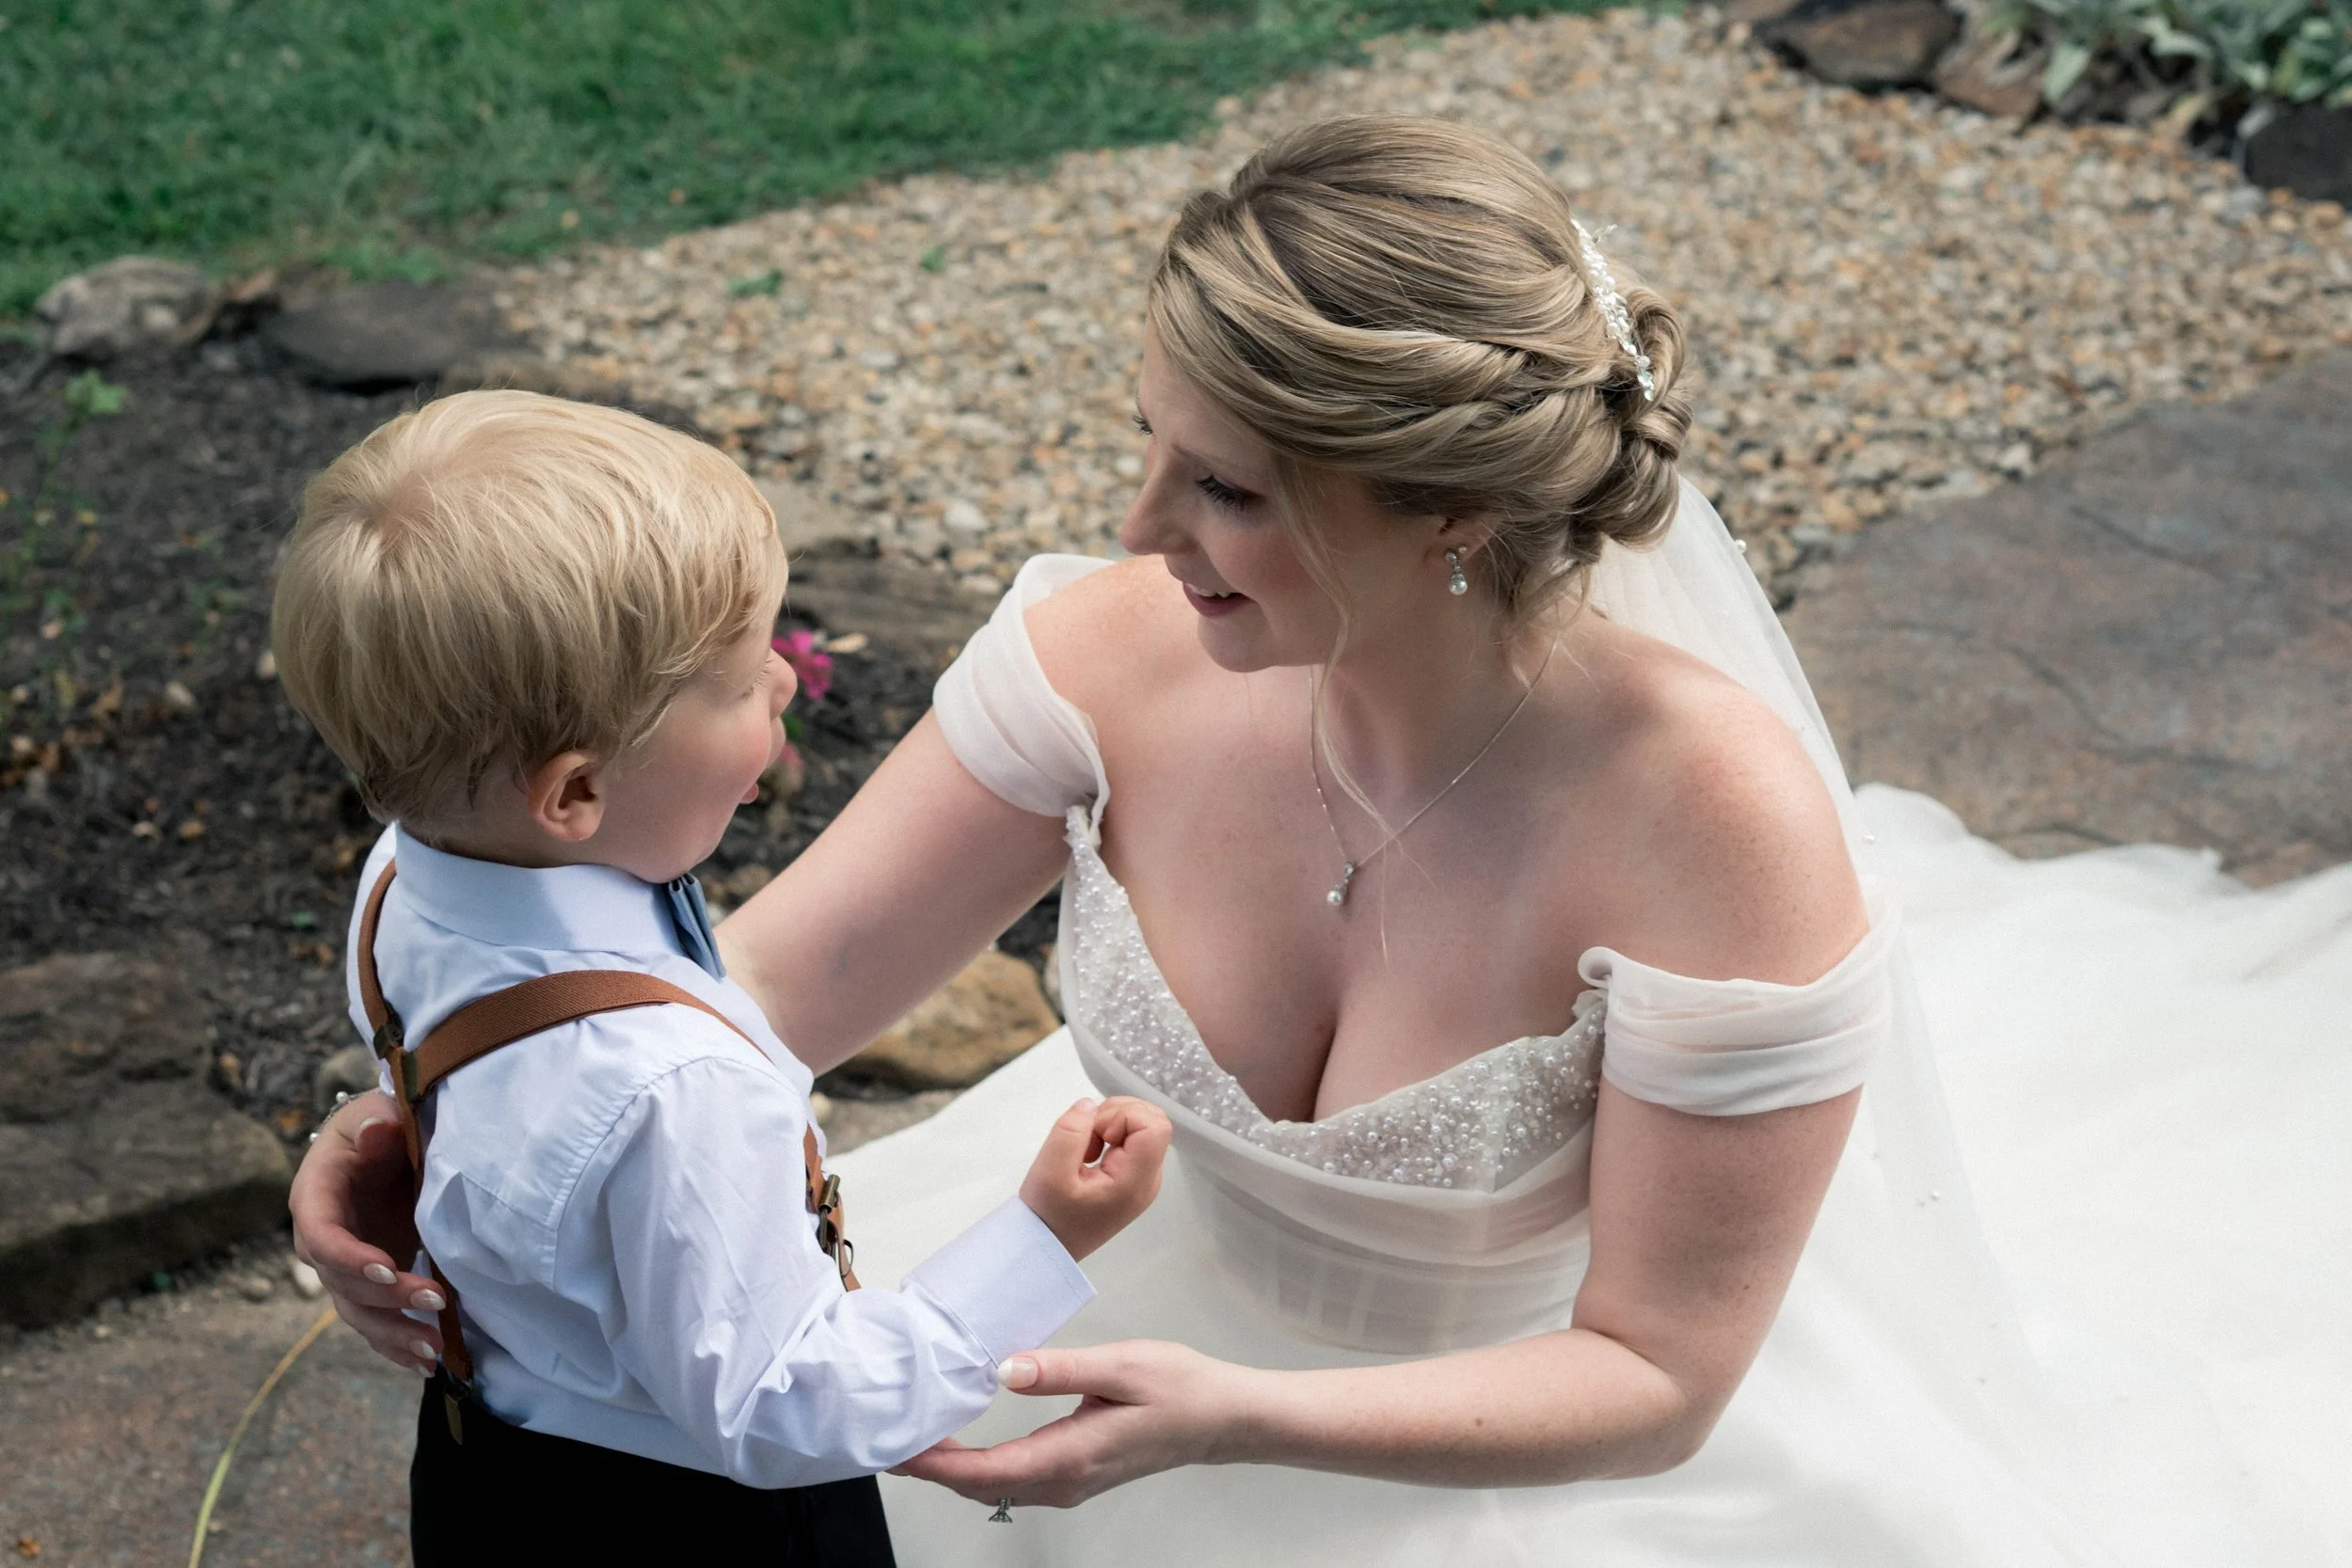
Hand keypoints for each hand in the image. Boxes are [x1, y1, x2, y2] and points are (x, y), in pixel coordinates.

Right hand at [289, 1090, 444, 1372]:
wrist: (389, 1141)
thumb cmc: (382, 1124)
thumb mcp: (378, 1113)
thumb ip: (377, 1123)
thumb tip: (377, 1130)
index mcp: (315, 1196)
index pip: (322, 1236)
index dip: (349, 1258)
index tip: (389, 1269)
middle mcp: (322, 1239)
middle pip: (341, 1283)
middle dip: (387, 1299)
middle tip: (436, 1300)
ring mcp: (345, 1266)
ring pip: (358, 1312)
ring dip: (392, 1335)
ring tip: (431, 1351)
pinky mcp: (369, 1283)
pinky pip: (375, 1321)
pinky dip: (397, 1345)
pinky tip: (427, 1361)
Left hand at [894, 1340, 1241, 1507]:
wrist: (1221, 1418)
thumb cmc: (1179, 1389)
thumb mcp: (1120, 1366)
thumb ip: (1059, 1369)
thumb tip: (1003, 1370)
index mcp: (1069, 1457)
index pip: (984, 1472)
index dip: (935, 1465)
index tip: (897, 1448)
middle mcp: (1064, 1481)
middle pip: (980, 1488)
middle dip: (930, 1469)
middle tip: (886, 1438)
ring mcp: (1069, 1483)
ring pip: (994, 1488)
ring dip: (950, 1470)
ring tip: (913, 1440)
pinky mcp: (1075, 1475)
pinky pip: (1012, 1481)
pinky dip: (977, 1468)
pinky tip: (962, 1446)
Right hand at [1017, 1096, 1170, 1260]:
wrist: (1047, 1249)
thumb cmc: (1048, 1217)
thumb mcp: (1049, 1173)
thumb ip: (1070, 1132)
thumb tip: (1090, 1105)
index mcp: (1136, 1181)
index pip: (1155, 1126)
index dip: (1123, 1117)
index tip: (1095, 1137)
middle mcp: (1148, 1179)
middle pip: (1152, 1121)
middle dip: (1115, 1116)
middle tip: (1085, 1140)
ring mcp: (1142, 1179)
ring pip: (1141, 1126)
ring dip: (1109, 1125)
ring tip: (1083, 1152)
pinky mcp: (1131, 1177)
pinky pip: (1131, 1139)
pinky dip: (1108, 1135)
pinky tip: (1087, 1156)